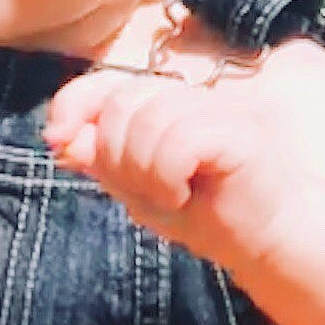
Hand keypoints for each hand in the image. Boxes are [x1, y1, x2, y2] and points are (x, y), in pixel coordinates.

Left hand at [42, 63, 298, 274]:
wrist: (267, 240)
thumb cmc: (206, 214)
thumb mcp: (138, 190)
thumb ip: (102, 159)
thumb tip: (60, 138)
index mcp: (160, 105)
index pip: (100, 85)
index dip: (71, 105)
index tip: (57, 140)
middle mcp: (186, 99)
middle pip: (120, 105)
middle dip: (120, 158)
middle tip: (152, 189)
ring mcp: (214, 109)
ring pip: (146, 122)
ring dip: (148, 173)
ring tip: (173, 194)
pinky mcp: (236, 131)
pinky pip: (177, 140)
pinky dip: (170, 175)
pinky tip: (186, 193)